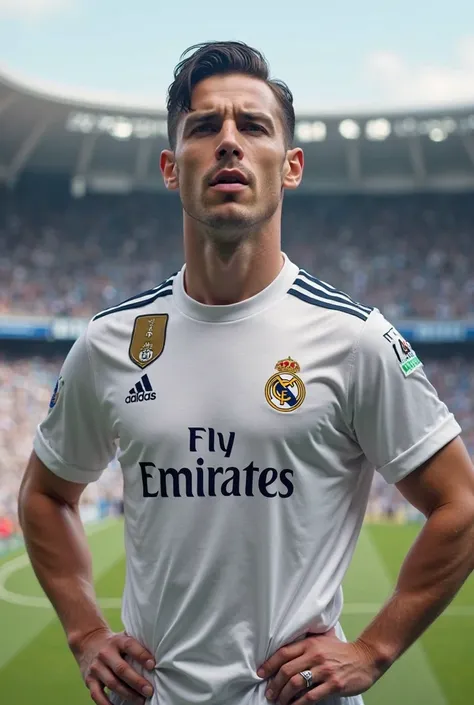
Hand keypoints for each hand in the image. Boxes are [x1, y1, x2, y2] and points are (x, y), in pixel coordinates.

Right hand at [71, 627, 155, 704]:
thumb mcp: (123, 637)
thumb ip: (136, 644)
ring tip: (140, 701)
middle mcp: (106, 653)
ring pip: (112, 683)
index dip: (142, 655)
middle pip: (121, 669)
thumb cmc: (113, 643)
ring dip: (127, 694)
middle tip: (149, 691)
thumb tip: (159, 654)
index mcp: (117, 641)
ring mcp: (96, 667)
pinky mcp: (89, 680)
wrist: (88, 641)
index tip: (153, 665)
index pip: (130, 646)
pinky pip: (97, 695)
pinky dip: (106, 704)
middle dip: (137, 681)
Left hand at [257, 631, 381, 703]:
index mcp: (310, 643)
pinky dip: (298, 704)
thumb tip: (284, 655)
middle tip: (270, 693)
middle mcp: (315, 655)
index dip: (269, 664)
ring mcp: (324, 670)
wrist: (365, 657)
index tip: (260, 673)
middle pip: (286, 670)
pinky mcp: (333, 684)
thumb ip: (305, 646)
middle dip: (274, 684)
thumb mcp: (322, 641)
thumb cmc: (341, 651)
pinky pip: (310, 697)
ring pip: (296, 684)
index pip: (283, 653)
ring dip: (284, 696)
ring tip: (279, 702)